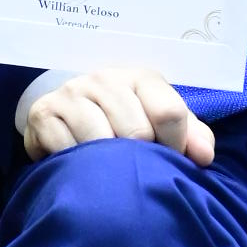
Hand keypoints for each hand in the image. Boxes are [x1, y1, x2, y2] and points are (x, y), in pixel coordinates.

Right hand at [22, 66, 216, 166]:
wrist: (66, 111)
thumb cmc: (123, 119)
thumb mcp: (159, 121)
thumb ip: (191, 135)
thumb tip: (203, 156)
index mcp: (140, 77)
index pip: (169, 111)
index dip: (176, 146)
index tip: (170, 160)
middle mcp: (105, 78)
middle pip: (137, 131)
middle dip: (141, 159)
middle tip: (134, 168)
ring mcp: (72, 93)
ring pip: (102, 140)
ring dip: (109, 165)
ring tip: (109, 169)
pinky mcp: (44, 113)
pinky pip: (69, 150)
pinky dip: (78, 166)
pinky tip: (81, 165)